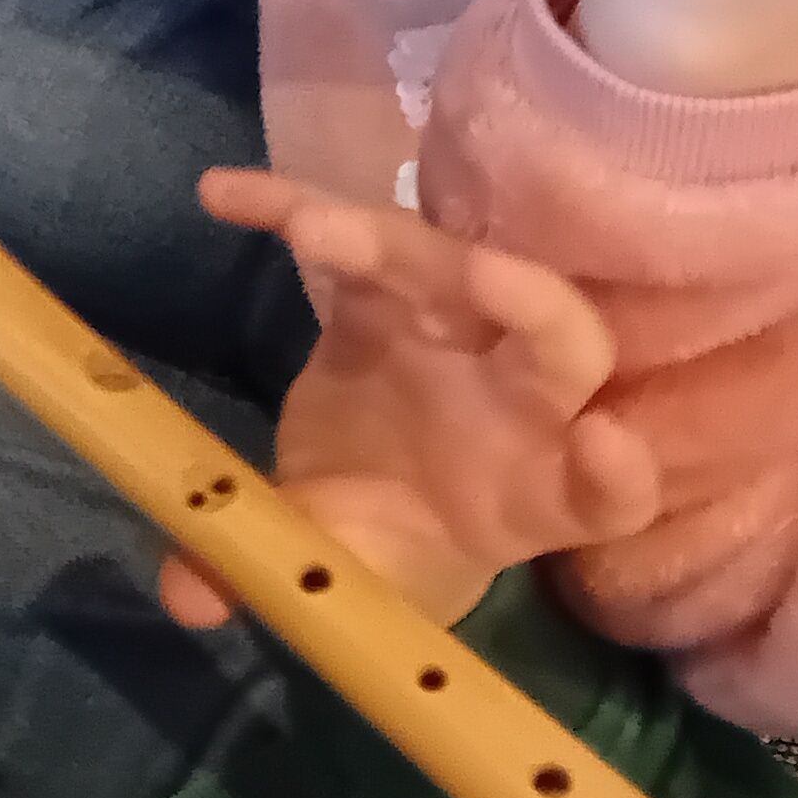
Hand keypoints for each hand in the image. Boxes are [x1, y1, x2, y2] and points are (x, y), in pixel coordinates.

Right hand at [176, 172, 655, 628]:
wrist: (367, 501)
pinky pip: (354, 240)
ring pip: (451, 269)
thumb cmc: (382, 548)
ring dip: (389, 241)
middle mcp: (523, 406)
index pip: (608, 493)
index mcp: (535, 499)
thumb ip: (284, 581)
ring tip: (311, 228)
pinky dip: (294, 207)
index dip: (615, 474)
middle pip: (565, 345)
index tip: (599, 447)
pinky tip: (224, 196)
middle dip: (534, 307)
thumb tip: (182, 600)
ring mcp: (459, 336)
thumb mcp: (344, 580)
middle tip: (477, 276)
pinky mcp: (390, 296)